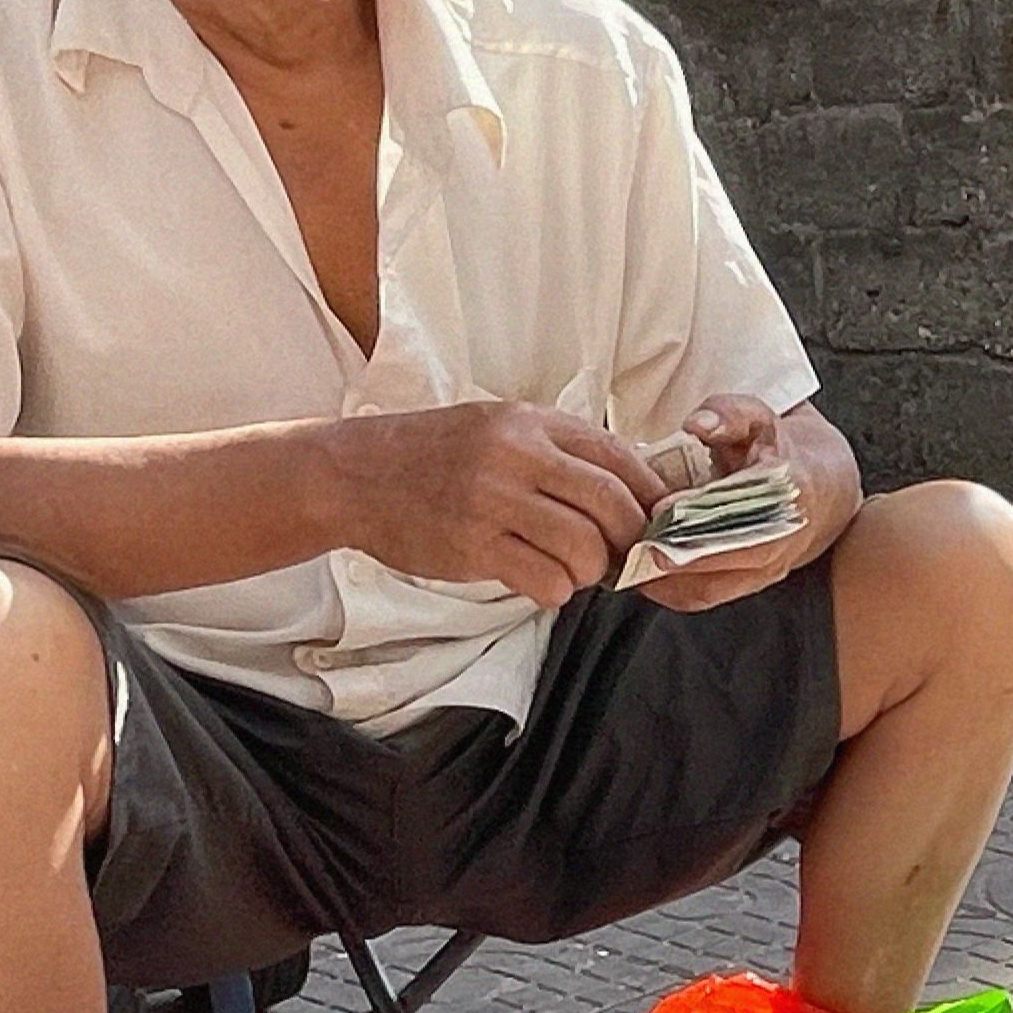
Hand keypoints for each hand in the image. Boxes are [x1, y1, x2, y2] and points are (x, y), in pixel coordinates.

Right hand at [330, 401, 668, 613]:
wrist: (353, 476)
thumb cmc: (434, 455)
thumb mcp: (498, 427)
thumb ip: (558, 450)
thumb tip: (628, 487)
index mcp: (531, 423)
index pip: (619, 456)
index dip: (650, 494)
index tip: (659, 519)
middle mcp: (516, 456)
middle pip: (611, 504)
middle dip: (631, 538)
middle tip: (624, 555)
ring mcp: (493, 501)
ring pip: (584, 547)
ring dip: (591, 570)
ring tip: (576, 571)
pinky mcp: (472, 546)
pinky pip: (545, 579)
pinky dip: (557, 590)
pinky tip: (543, 583)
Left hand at [635, 403, 867, 613]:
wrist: (822, 491)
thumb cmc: (780, 451)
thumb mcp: (760, 417)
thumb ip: (728, 413)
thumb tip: (696, 426)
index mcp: (790, 489)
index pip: (743, 506)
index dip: (700, 512)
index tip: (660, 508)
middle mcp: (784, 537)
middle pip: (723, 558)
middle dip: (673, 554)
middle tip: (631, 542)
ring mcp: (770, 568)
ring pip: (710, 587)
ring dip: (663, 578)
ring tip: (626, 558)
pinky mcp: (752, 584)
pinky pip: (704, 596)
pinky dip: (667, 589)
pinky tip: (638, 571)